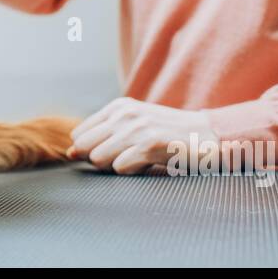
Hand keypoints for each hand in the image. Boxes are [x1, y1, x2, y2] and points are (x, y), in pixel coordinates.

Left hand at [67, 97, 219, 174]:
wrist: (207, 136)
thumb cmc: (168, 136)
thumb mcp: (134, 126)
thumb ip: (103, 136)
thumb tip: (69, 152)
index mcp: (118, 107)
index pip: (79, 134)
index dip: (89, 151)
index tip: (112, 154)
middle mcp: (124, 113)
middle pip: (85, 147)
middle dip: (99, 160)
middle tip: (126, 159)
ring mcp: (136, 127)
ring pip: (99, 157)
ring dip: (115, 166)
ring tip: (138, 161)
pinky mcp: (148, 143)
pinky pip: (120, 167)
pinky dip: (131, 172)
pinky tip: (149, 165)